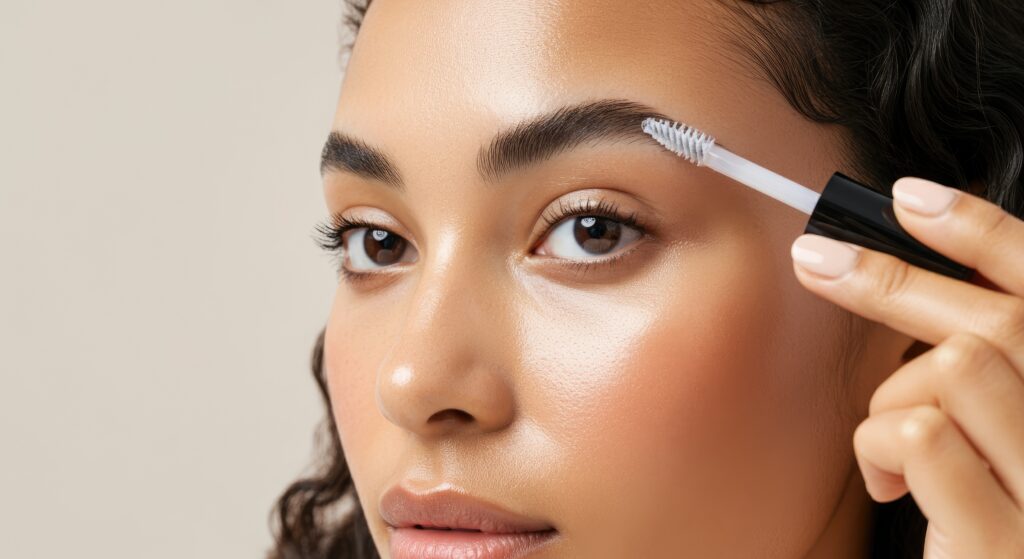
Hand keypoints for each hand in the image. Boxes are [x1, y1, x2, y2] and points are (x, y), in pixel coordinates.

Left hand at [789, 177, 1023, 557]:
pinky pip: (920, 435)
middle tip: (815, 258)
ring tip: (887, 445)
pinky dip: (878, 445)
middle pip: (996, 321)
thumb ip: (981, 380)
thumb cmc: (982, 524)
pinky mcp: (1002, 544)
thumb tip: (905, 298)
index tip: (908, 197)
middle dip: (889, 278)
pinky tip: (885, 483)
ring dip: (893, 396)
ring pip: (954, 369)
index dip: (980, 231)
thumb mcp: (995, 445)